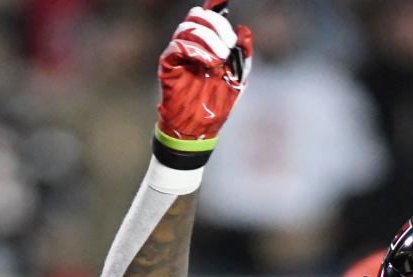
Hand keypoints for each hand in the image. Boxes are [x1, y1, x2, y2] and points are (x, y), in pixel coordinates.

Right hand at [156, 3, 252, 146]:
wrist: (201, 129)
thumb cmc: (216, 104)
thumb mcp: (237, 79)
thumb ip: (243, 55)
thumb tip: (245, 30)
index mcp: (207, 44)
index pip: (207, 16)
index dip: (214, 6)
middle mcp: (191, 44)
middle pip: (196, 16)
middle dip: (216, 25)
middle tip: (229, 46)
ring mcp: (178, 54)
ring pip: (186, 28)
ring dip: (207, 39)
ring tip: (220, 58)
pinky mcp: (168, 65)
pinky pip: (177, 46)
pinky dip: (195, 50)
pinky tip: (208, 62)